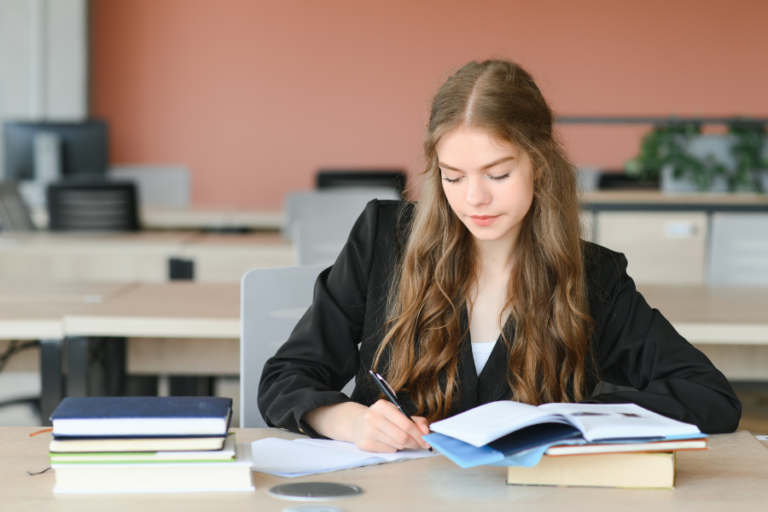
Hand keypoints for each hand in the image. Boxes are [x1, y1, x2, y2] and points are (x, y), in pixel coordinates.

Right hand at [303, 400, 430, 452]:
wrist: (356, 422)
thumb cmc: (381, 417)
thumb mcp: (397, 412)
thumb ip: (415, 420)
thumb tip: (426, 431)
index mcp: (383, 406)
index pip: (406, 424)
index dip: (419, 434)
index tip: (425, 439)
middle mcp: (373, 417)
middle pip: (402, 437)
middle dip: (414, 442)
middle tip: (418, 444)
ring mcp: (367, 432)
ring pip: (396, 445)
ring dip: (404, 445)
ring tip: (403, 441)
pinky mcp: (365, 444)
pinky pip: (388, 450)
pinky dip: (393, 448)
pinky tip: (390, 442)